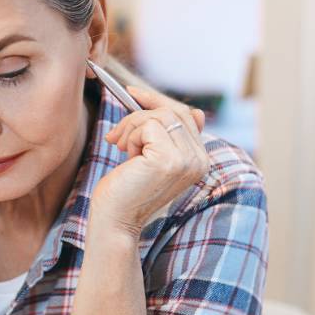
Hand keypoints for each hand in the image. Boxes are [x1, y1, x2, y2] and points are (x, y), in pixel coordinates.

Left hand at [92, 86, 209, 234]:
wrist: (114, 221)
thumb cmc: (126, 190)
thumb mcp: (152, 157)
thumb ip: (169, 135)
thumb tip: (196, 111)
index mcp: (199, 160)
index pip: (187, 115)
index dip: (158, 101)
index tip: (132, 93)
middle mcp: (200, 160)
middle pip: (174, 111)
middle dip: (139, 114)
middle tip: (117, 135)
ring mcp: (187, 160)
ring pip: (159, 116)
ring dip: (131, 127)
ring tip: (120, 148)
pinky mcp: (169, 159)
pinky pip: (148, 125)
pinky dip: (130, 135)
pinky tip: (125, 156)